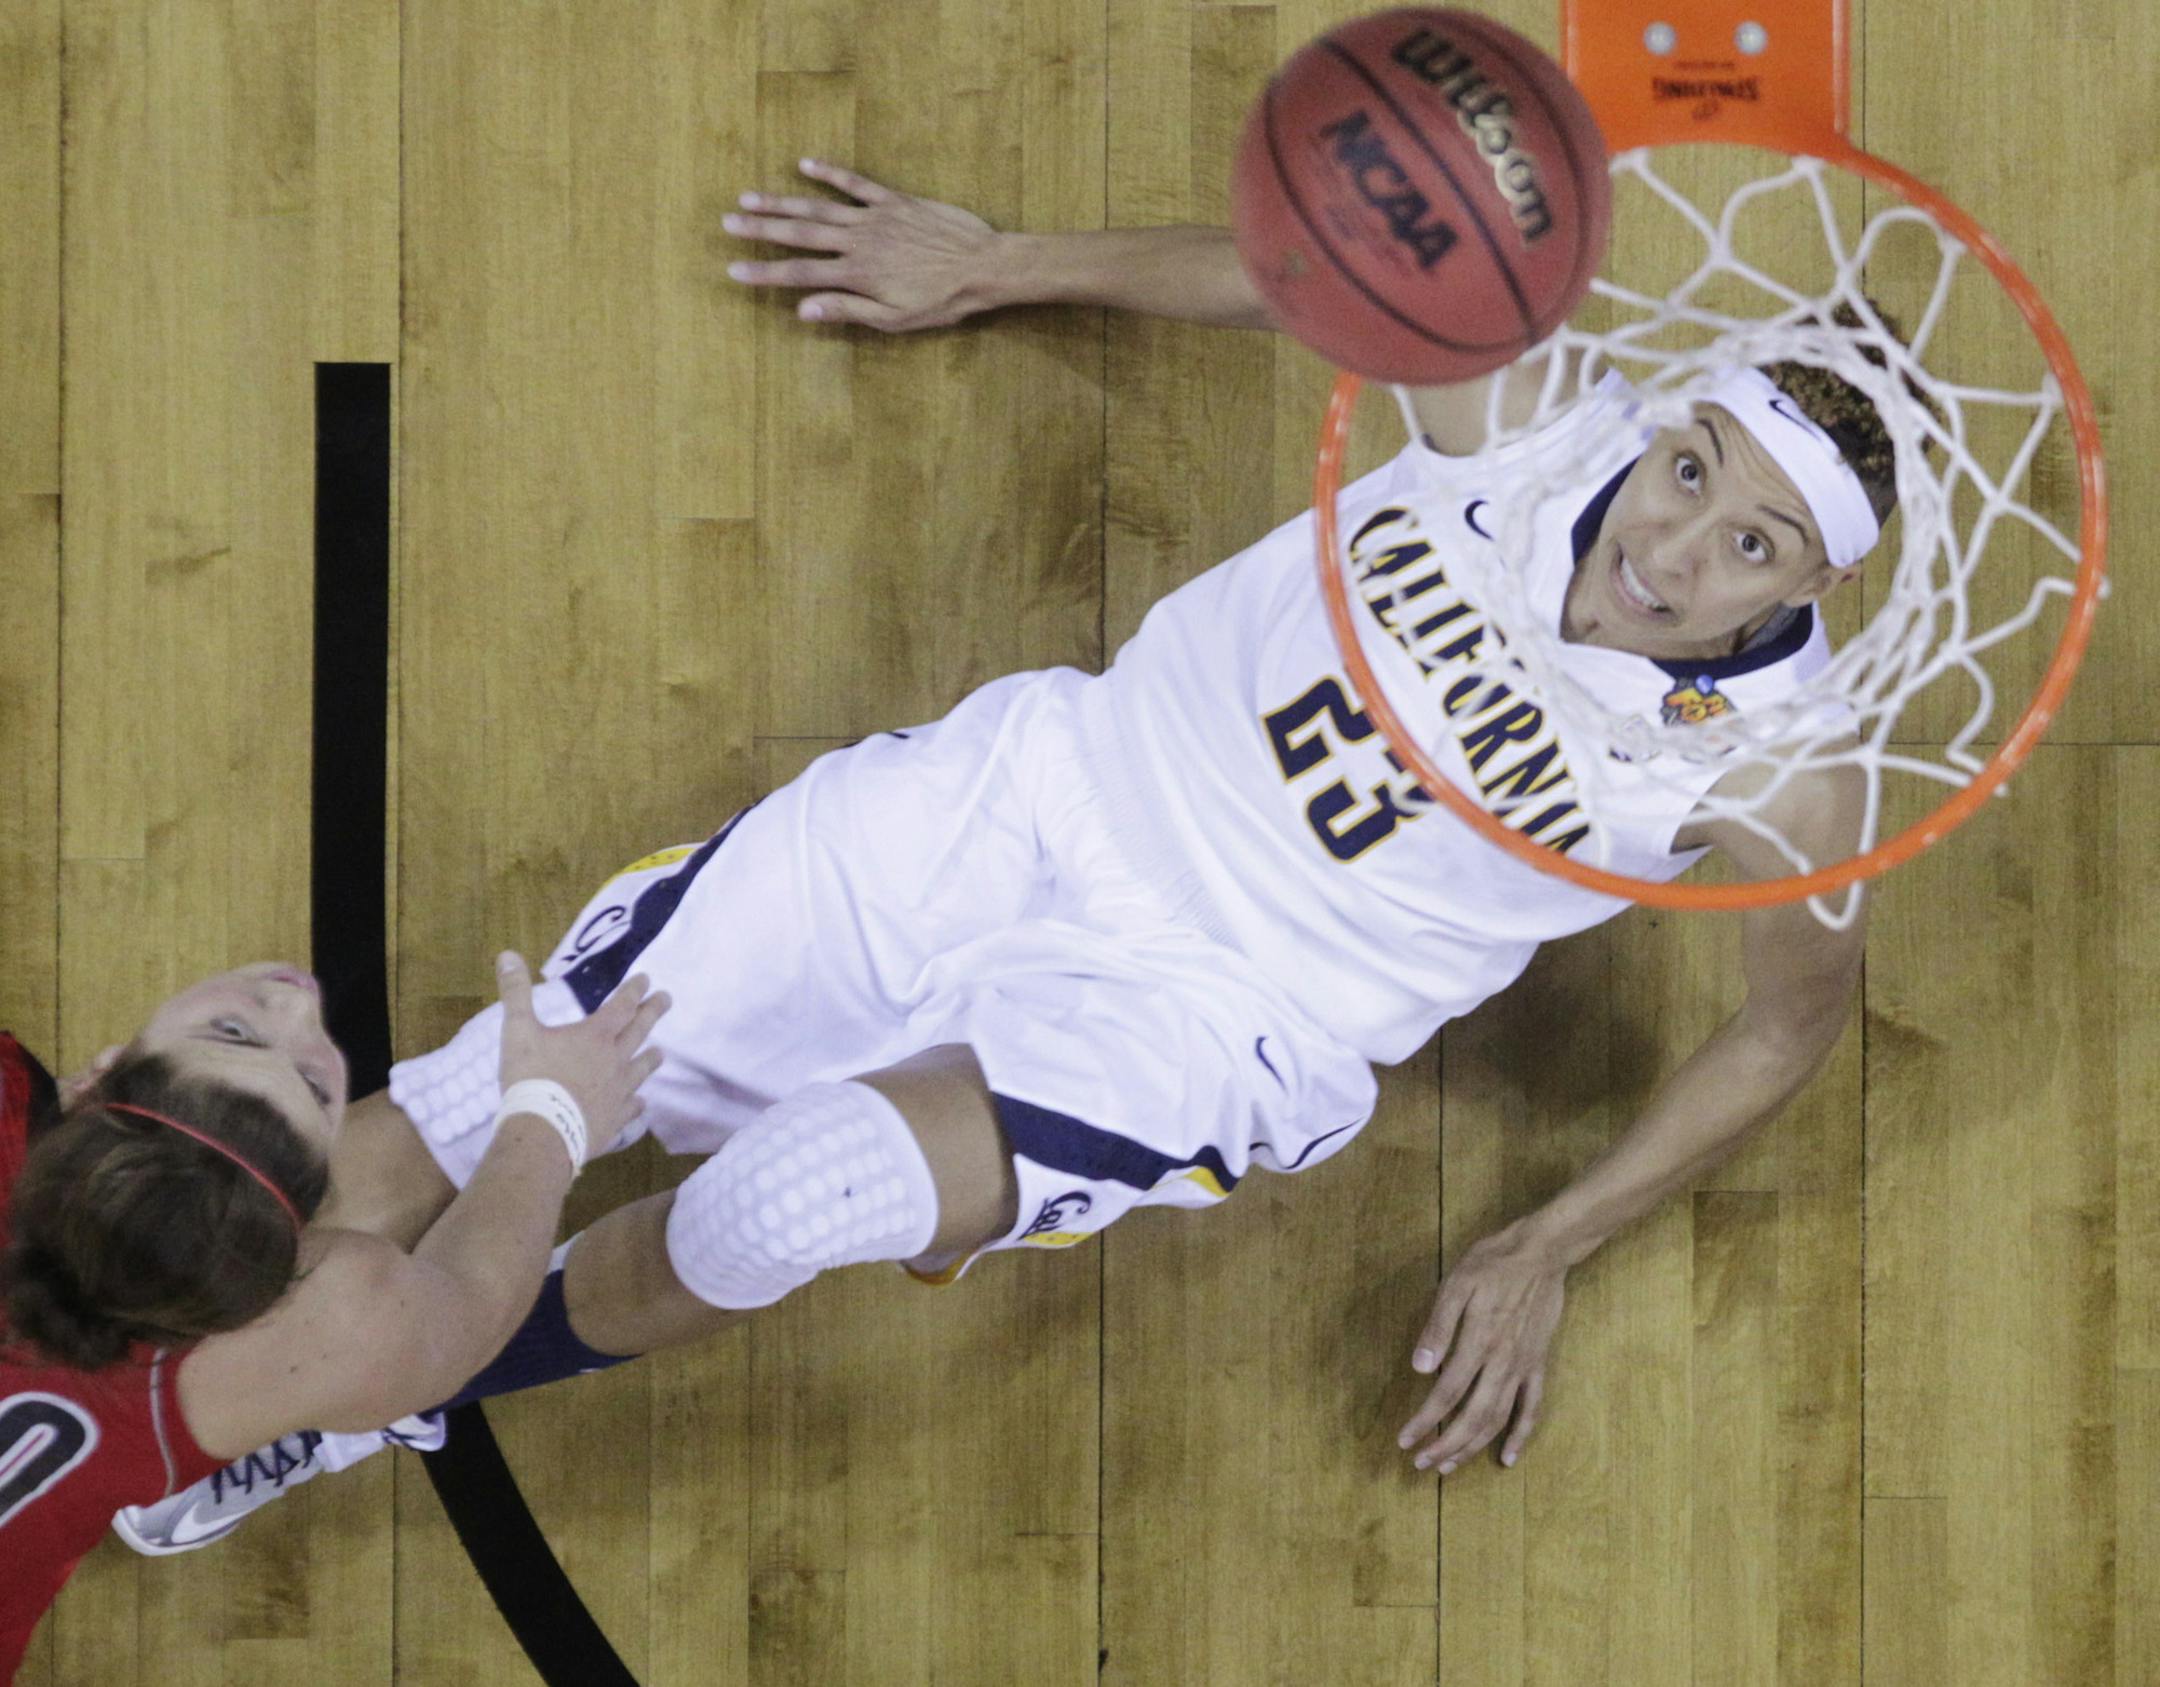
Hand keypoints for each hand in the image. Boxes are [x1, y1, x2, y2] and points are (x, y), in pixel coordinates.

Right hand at [493, 952, 669, 1159]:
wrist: (543, 1131)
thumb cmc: (531, 1078)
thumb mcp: (517, 1030)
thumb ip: (516, 993)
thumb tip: (508, 954)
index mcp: (594, 1036)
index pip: (621, 1006)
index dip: (633, 991)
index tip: (647, 980)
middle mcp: (615, 1060)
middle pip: (639, 1031)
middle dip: (652, 1012)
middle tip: (668, 998)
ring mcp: (619, 1092)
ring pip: (641, 1070)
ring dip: (651, 1058)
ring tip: (661, 1053)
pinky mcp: (615, 1120)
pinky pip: (632, 1109)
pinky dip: (636, 1104)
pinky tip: (640, 1104)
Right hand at [722, 158, 1000, 330]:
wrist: (982, 267)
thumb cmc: (941, 302)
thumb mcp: (894, 319)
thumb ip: (848, 311)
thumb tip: (804, 310)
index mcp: (856, 274)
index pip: (799, 274)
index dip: (764, 273)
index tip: (733, 270)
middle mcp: (858, 242)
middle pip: (799, 233)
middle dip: (761, 228)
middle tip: (727, 221)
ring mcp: (875, 218)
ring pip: (819, 206)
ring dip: (783, 201)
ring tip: (750, 196)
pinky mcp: (894, 201)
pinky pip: (856, 183)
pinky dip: (830, 172)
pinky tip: (805, 164)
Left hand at [1396, 1224, 1566, 1475]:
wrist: (1542, 1253)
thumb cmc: (1492, 1264)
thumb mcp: (1457, 1285)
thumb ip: (1438, 1327)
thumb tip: (1419, 1368)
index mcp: (1478, 1344)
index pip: (1445, 1395)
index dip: (1424, 1422)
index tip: (1405, 1441)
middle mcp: (1502, 1363)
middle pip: (1471, 1417)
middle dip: (1445, 1445)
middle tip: (1421, 1465)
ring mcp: (1523, 1367)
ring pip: (1498, 1419)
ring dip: (1472, 1447)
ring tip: (1449, 1466)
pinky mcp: (1538, 1365)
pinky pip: (1532, 1408)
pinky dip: (1520, 1436)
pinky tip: (1506, 1457)